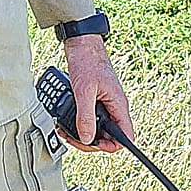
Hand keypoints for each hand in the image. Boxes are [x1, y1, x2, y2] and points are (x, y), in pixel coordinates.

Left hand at [61, 34, 134, 151]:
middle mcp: (114, 107)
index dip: (110, 146)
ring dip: (82, 133)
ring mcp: (105, 104)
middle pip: (108, 136)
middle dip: (90, 141)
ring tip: (66, 131)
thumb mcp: (83, 91)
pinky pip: (90, 118)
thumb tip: (87, 138)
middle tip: (72, 138)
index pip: (125, 136)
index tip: (92, 145)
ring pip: (97, 128)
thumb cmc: (87, 62)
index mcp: (118, 105)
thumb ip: (85, 116)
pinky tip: (66, 122)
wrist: (82, 45)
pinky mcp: (95, 101)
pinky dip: (78, 123)